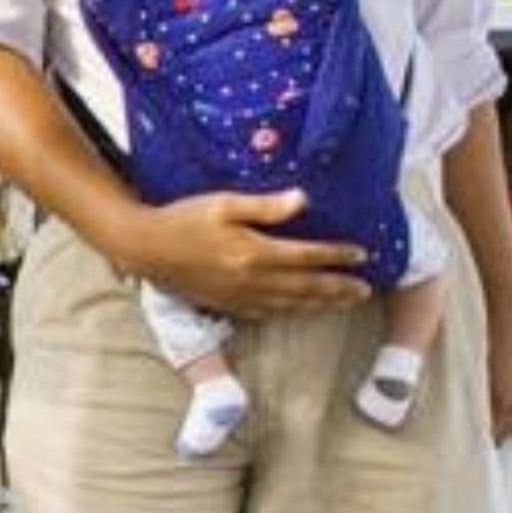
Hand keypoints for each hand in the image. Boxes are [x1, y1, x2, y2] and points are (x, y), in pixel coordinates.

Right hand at [119, 189, 371, 317]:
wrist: (145, 248)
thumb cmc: (182, 218)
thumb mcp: (223, 203)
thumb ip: (265, 206)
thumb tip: (303, 199)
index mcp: (255, 252)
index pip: (308, 256)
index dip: (337, 256)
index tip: (361, 254)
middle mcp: (252, 280)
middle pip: (306, 287)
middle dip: (339, 289)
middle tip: (366, 290)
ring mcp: (240, 296)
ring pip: (291, 304)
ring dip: (322, 304)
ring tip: (345, 302)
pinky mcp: (227, 305)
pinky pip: (268, 313)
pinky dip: (292, 312)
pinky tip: (301, 309)